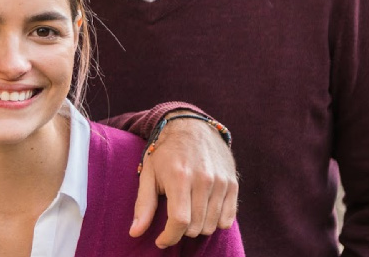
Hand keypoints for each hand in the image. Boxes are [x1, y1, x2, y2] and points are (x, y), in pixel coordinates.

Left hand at [132, 113, 237, 246]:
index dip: (168, 237)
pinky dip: (215, 222)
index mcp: (179, 177)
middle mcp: (203, 180)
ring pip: (212, 225)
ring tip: (188, 214)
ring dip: (198, 227)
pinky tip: (203, 211)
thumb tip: (135, 232)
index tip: (161, 241)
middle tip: (173, 220)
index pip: (179, 221)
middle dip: (181, 231)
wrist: (192, 127)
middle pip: (196, 226)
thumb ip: (143, 205)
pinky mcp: (233, 184)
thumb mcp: (148, 174)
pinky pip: (227, 219)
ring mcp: (221, 182)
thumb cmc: (165, 152)